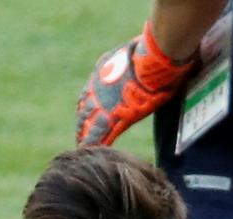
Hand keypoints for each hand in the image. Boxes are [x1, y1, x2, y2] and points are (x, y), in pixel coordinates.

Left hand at [75, 21, 192, 145]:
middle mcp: (97, 92)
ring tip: (84, 147)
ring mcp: (105, 105)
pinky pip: (102, 134)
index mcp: (100, 75)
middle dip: (83, 124)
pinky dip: (96, 143)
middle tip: (80, 135)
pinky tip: (92, 150)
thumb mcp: (127, 54)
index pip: (88, 95)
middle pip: (85, 112)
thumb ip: (124, 62)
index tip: (84, 114)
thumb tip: (132, 59)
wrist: (152, 59)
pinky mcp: (117, 117)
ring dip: (87, 137)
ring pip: (91, 126)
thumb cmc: (148, 54)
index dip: (86, 106)